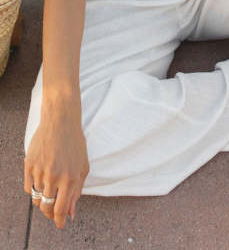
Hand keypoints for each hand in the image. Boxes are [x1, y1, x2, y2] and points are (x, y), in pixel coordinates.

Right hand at [24, 107, 89, 229]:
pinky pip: (28, 188)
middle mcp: (53, 176)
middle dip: (50, 214)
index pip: (60, 209)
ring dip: (43, 200)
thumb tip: (70, 213)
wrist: (60, 121)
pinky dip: (34, 191)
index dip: (59, 220)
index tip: (60, 224)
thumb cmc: (75, 143)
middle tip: (54, 213)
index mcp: (69, 178)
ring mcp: (39, 171)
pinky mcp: (28, 164)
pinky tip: (41, 184)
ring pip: (37, 198)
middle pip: (46, 207)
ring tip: (50, 193)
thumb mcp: (83, 166)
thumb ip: (77, 191)